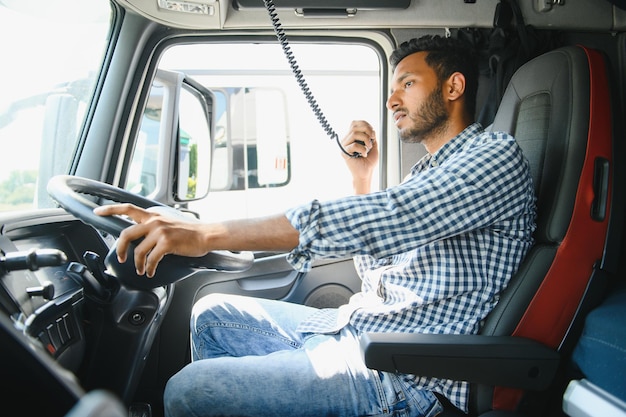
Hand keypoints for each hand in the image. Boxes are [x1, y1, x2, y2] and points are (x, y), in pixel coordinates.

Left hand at [94, 203, 209, 276]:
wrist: (206, 235)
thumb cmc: (190, 231)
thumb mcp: (168, 222)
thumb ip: (153, 225)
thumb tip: (140, 236)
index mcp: (153, 215)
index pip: (127, 208)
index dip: (110, 209)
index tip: (98, 212)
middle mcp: (154, 221)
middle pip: (126, 234)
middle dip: (119, 249)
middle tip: (121, 258)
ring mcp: (160, 231)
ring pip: (138, 251)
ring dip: (137, 264)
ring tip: (141, 270)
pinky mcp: (166, 243)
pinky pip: (150, 260)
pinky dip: (149, 268)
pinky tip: (150, 272)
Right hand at [340, 120, 378, 193]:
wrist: (366, 173)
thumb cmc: (369, 161)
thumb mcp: (373, 144)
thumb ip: (370, 135)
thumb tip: (369, 128)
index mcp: (351, 136)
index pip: (354, 123)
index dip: (365, 124)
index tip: (373, 134)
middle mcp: (346, 140)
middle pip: (354, 126)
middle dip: (367, 130)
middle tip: (372, 139)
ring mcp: (344, 146)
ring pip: (354, 133)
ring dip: (366, 139)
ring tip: (369, 147)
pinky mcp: (344, 153)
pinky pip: (354, 145)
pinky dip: (362, 149)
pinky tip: (364, 155)